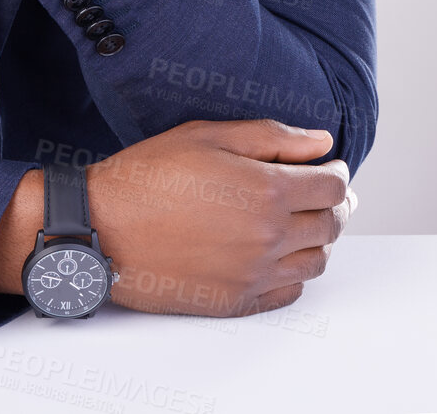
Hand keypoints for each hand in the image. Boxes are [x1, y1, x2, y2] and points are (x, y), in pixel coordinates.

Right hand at [88, 118, 354, 316]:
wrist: (101, 227)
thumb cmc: (146, 177)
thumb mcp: (204, 136)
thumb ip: (270, 136)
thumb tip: (321, 142)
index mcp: (265, 191)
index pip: (333, 187)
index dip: (334, 173)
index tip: (325, 167)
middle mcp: (269, 236)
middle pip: (331, 225)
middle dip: (332, 204)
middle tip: (316, 193)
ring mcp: (255, 273)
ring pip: (317, 261)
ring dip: (316, 239)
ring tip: (294, 221)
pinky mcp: (238, 300)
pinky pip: (290, 291)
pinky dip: (293, 272)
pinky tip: (273, 253)